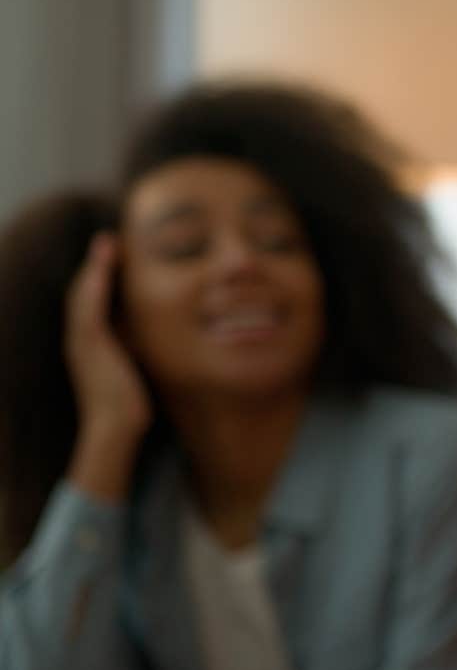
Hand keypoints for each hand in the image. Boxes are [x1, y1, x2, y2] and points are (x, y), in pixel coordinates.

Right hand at [64, 234, 149, 500]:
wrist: (116, 428)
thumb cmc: (131, 406)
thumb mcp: (137, 369)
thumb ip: (140, 352)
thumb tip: (161, 342)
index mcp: (92, 343)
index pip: (94, 301)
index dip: (101, 277)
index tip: (115, 256)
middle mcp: (81, 339)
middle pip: (84, 292)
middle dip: (95, 265)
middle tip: (109, 240)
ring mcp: (81, 343)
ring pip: (83, 296)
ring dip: (93, 268)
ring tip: (106, 245)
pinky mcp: (88, 348)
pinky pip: (87, 311)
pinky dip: (93, 289)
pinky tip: (101, 270)